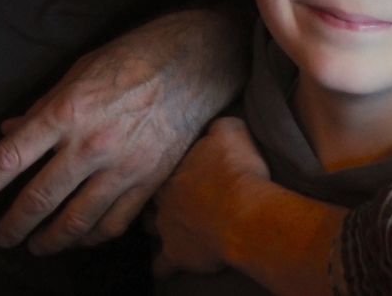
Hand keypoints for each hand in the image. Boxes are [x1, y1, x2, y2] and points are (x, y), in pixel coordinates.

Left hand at [0, 8, 245, 254]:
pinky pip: (112, 224)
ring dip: (47, 240)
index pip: (9, 159)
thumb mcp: (76, 73)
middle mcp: (90, 144)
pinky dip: (89, 238)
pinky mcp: (148, 181)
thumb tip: (7, 134)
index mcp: (66, 111)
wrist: (193, 63)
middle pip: (37, 200)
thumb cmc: (129, 59)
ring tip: (34, 246)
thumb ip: (41, 109)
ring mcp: (122, 167)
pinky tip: (77, 238)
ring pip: (74, 222)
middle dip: (12, 225)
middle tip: (1, 237)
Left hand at [149, 117, 269, 276]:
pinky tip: (165, 265)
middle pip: (149, 194)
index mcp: (172, 165)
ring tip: (167, 224)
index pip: (156, 163)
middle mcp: (162, 195)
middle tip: (169, 193)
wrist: (243, 213)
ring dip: (157, 225)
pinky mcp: (176, 255)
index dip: (163, 164)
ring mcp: (166, 226)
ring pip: (149, 226)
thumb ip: (217, 126)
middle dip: (156, 194)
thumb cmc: (237, 169)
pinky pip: (160, 265)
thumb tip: (212, 125)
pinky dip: (163, 265)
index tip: (170, 164)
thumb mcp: (231, 131)